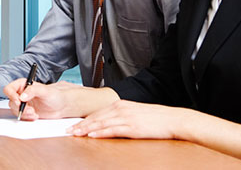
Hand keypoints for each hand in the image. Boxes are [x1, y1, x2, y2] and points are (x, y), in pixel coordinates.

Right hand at [3, 79, 77, 120]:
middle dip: (20, 108)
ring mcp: (23, 104)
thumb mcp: (45, 91)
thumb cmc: (55, 95)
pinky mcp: (27, 112)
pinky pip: (21, 116)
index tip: (19, 102)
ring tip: (34, 113)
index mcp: (23, 85)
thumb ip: (33, 90)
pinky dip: (27, 118)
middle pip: (11, 101)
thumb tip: (22, 96)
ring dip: (24, 114)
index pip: (9, 89)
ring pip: (15, 110)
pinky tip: (35, 116)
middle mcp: (21, 94)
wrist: (61, 106)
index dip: (11, 95)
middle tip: (30, 110)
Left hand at [69, 100, 190, 139]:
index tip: (73, 125)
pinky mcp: (133, 127)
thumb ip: (121, 116)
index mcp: (120, 104)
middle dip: (80, 125)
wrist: (174, 119)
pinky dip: (101, 133)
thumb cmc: (156, 119)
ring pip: (101, 124)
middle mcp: (121, 109)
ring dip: (86, 129)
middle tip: (67, 131)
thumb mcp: (135, 113)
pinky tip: (92, 135)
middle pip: (96, 118)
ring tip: (75, 134)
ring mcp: (126, 117)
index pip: (97, 113)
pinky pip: (113, 130)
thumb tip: (108, 124)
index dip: (84, 120)